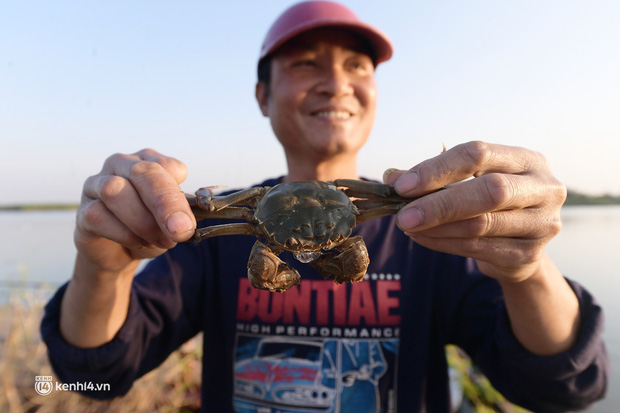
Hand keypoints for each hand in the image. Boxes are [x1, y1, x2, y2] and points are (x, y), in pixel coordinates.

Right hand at [75, 148, 195, 272]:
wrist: (120, 253)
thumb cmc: (151, 229)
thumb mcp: (172, 221)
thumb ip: (180, 217)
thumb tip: (184, 224)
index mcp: (149, 161)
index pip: (167, 166)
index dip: (179, 195)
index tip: (189, 222)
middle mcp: (121, 165)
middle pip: (142, 173)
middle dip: (165, 203)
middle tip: (180, 231)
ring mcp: (96, 185)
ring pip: (114, 191)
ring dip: (142, 221)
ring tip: (159, 240)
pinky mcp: (82, 210)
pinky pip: (98, 215)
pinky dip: (123, 233)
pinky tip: (137, 242)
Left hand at [384, 141, 566, 282]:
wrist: (522, 246)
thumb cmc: (489, 203)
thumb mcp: (468, 181)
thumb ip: (434, 176)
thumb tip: (391, 177)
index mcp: (527, 159)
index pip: (478, 154)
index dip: (437, 168)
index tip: (402, 185)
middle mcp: (543, 188)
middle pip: (489, 191)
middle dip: (439, 203)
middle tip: (402, 215)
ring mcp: (542, 223)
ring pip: (481, 225)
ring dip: (437, 226)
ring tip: (407, 225)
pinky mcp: (530, 254)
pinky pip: (478, 249)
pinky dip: (443, 243)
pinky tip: (421, 238)